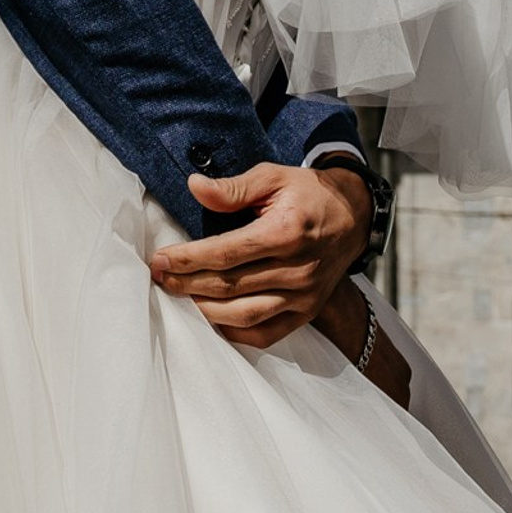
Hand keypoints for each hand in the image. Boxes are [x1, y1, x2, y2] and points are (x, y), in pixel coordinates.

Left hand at [151, 163, 372, 349]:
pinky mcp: (306, 312)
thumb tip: (194, 187)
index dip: (190, 258)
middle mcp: (298, 269)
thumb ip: (233, 188)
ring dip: (205, 311)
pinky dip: (234, 333)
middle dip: (188, 283)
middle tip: (158, 278)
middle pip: (230, 285)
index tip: (160, 259)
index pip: (228, 252)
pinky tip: (211, 321)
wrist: (353, 216)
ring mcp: (304, 296)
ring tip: (177, 298)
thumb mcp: (274, 177)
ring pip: (244, 315)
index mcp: (288, 231)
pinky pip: (265, 335)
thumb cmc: (307, 193)